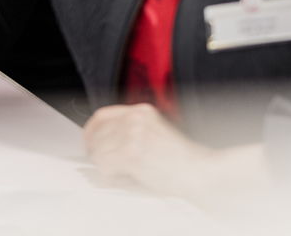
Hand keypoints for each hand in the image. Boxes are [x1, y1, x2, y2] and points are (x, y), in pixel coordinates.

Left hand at [84, 103, 267, 204]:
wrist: (201, 173)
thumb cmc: (183, 162)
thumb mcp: (155, 136)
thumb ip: (130, 134)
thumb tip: (102, 147)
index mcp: (141, 112)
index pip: (102, 115)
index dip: (91, 132)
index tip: (88, 144)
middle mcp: (135, 118)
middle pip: (97, 134)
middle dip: (98, 154)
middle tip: (107, 168)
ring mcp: (132, 134)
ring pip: (98, 152)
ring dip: (107, 168)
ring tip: (124, 175)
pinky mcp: (131, 153)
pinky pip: (105, 166)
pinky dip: (111, 177)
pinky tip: (126, 178)